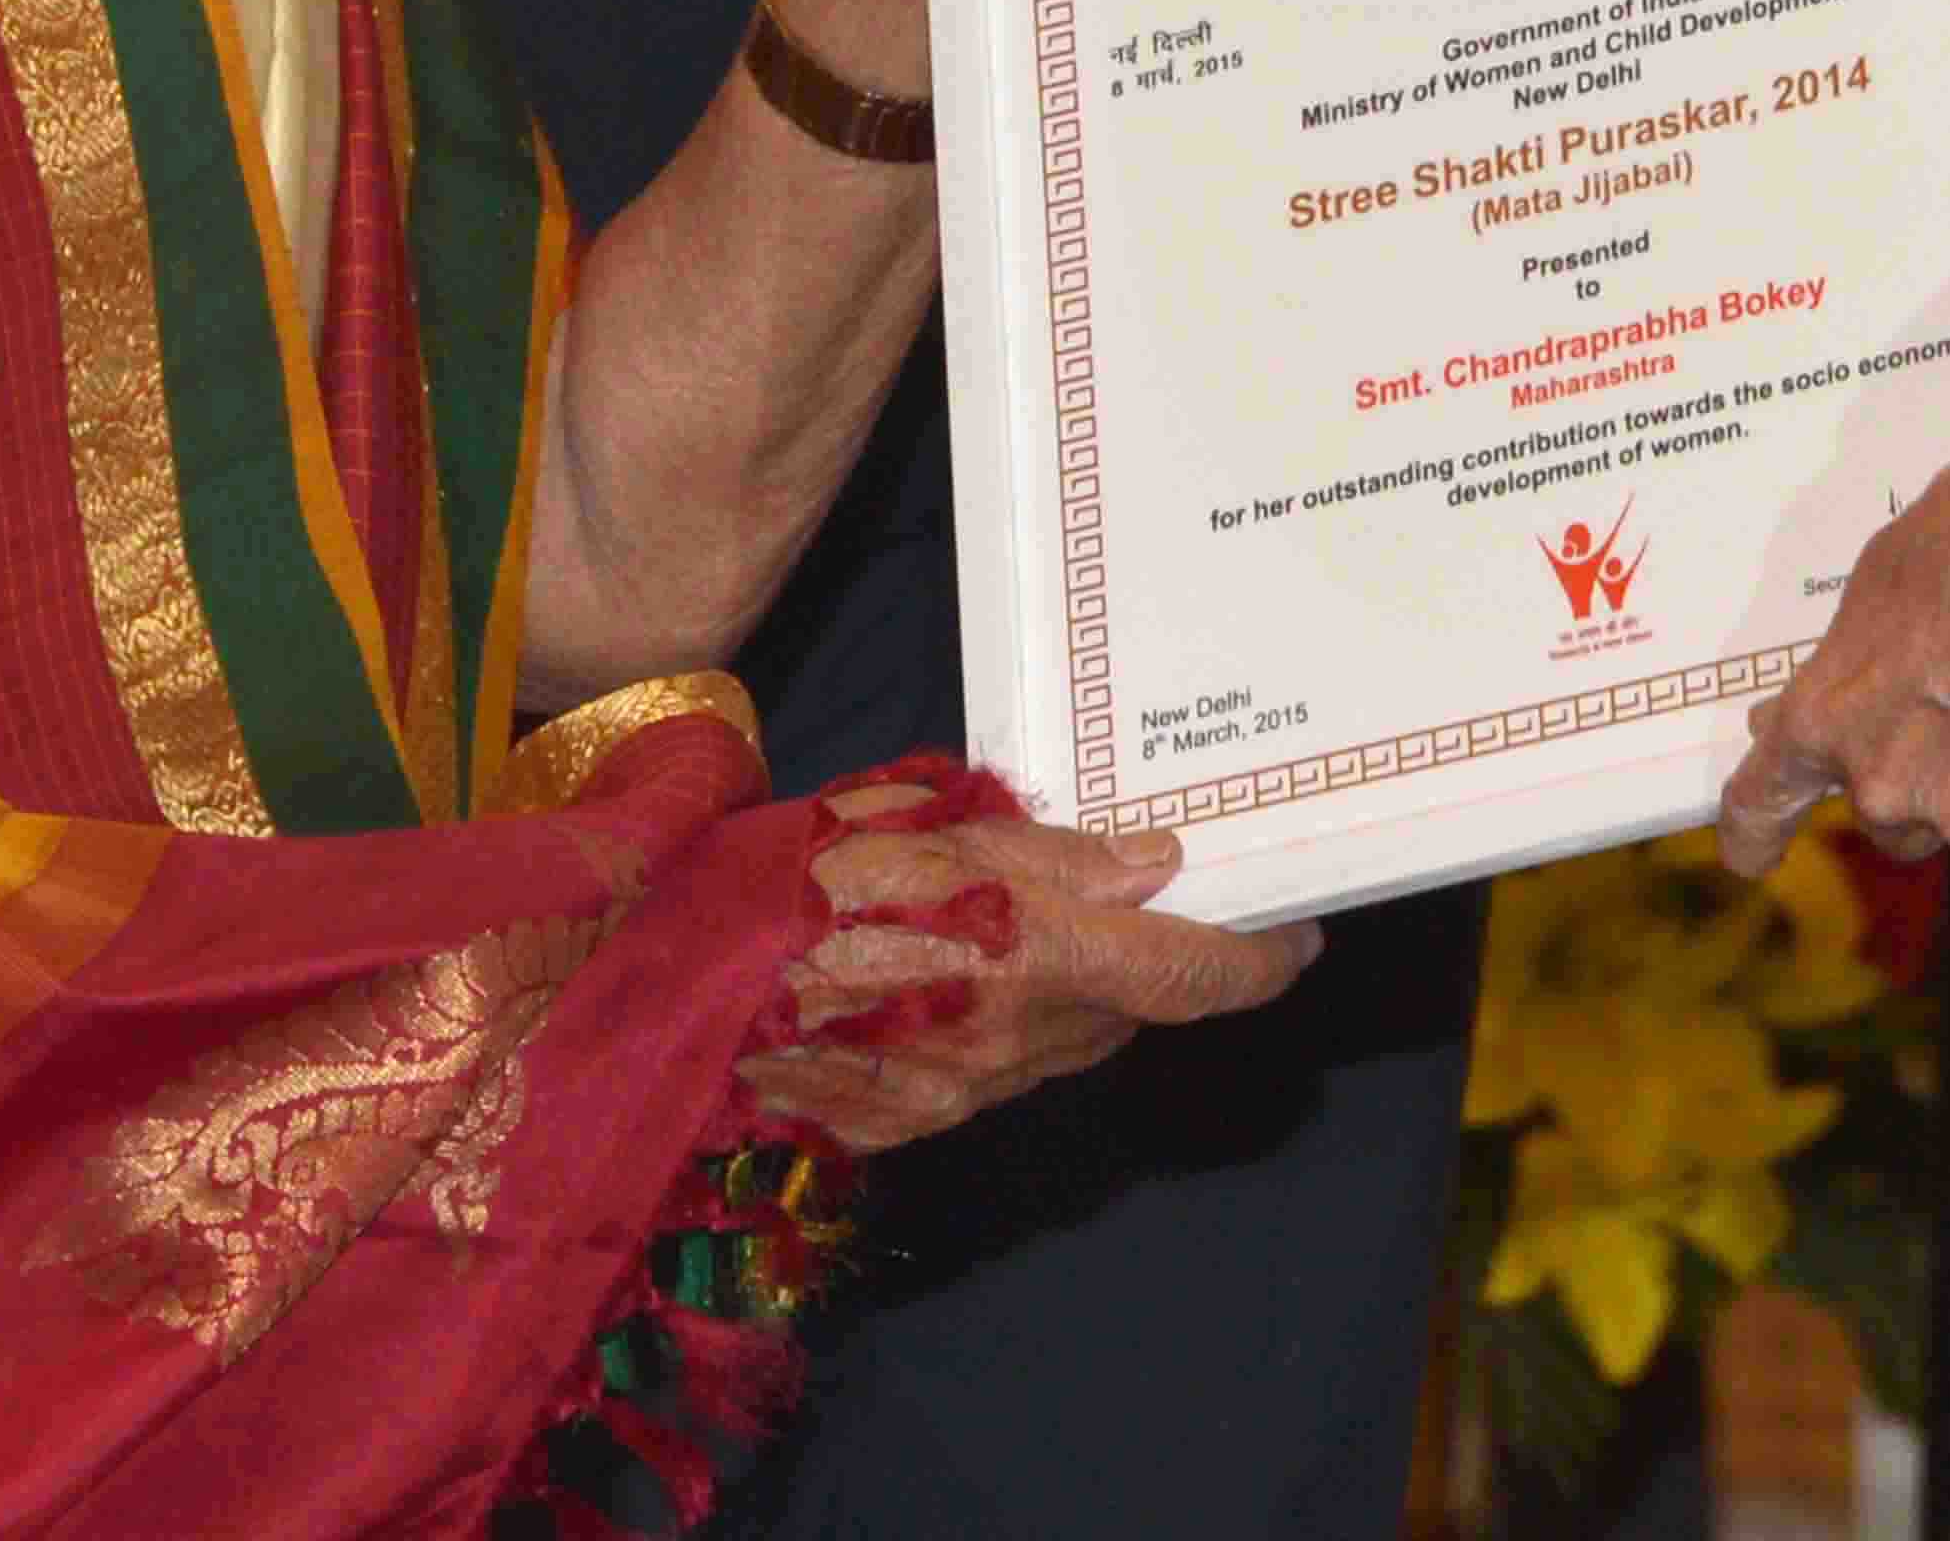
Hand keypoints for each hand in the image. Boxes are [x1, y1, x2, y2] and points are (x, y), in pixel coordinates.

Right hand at [742, 797, 1318, 1153]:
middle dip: (1152, 964)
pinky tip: (956, 981)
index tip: (1295, 931)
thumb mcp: (920, 822)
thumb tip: (1155, 864)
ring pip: (1064, 1048)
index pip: (1193, 976)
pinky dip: (999, 1032)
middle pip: (1131, 1015)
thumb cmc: (786, 876)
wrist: (653, 992)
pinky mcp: (900, 1127)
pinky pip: (988, 1079)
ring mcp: (954, 1096)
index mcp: (1031, 953)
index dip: (1261, 959)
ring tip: (1038, 928)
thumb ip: (1047, 853)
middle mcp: (1010, 1040)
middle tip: (1148, 899)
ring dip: (1077, 998)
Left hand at [1717, 469, 1949, 871]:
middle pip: (1884, 817)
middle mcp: (1890, 787)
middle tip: (1949, 708)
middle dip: (1905, 776)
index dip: (1753, 833)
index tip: (1751, 851)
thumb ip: (1840, 675)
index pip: (1762, 806)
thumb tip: (1806, 709)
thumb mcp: (1872, 596)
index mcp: (1826, 724)